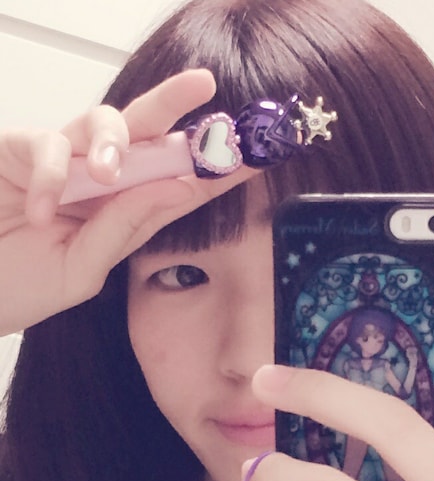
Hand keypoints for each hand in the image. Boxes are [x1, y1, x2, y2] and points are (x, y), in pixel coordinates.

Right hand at [0, 69, 256, 335]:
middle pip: (145, 132)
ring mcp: (62, 162)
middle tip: (205, 84)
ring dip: (112, 141)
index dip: (213, 169)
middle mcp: (100, 181)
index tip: (252, 156)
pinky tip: (43, 209)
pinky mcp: (18, 151)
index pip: (177, 183)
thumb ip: (126, 227)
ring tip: (105, 174)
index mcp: (124, 211)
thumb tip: (180, 187)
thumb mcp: (82, 269)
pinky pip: (47, 144)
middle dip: (174, 105)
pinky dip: (50, 174)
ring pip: (100, 121)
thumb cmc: (21, 286)